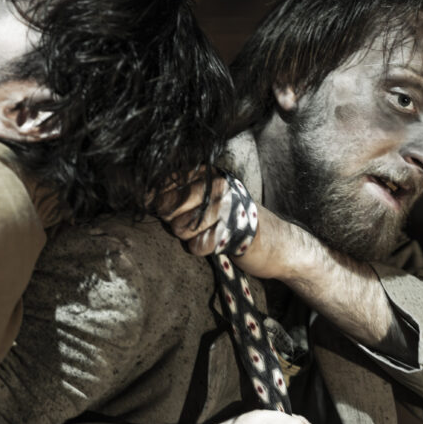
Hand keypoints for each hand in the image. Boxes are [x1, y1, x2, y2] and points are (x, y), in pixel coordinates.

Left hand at [158, 172, 291, 280]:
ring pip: (180, 227)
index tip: (163, 209)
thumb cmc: (236, 221)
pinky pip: (197, 246)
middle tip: (191, 225)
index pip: (166, 181)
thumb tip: (144, 198)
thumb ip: (179, 195)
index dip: (157, 199)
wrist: (278, 243)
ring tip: (207, 233)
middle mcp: (218, 186)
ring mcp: (226, 208)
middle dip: (173, 221)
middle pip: (168, 205)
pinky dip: (203, 249)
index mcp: (211, 174)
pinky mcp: (231, 232)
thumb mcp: (209, 200)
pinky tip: (217, 244)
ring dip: (189, 237)